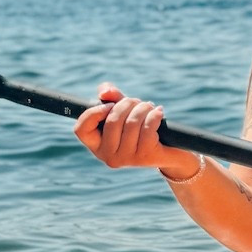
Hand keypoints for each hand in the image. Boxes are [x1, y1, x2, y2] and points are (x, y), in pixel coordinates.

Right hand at [75, 84, 196, 175]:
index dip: (93, 113)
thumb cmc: (142, 128)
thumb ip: (112, 97)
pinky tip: (158, 113)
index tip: (109, 105)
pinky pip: (147, 128)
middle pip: (112, 121)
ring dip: (143, 108)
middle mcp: (109, 156)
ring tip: (149, 107)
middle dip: (127, 104)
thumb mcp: (125, 111)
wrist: (171, 151)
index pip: (81, 129)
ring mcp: (127, 159)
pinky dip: (154, 115)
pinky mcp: (145, 157)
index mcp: (98, 145)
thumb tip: (105, 92)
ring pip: (131, 123)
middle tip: (138, 102)